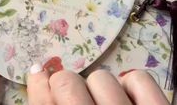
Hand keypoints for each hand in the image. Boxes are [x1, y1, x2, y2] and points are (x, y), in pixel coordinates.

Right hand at [27, 65, 169, 104]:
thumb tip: (39, 84)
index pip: (43, 103)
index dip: (38, 85)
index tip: (38, 74)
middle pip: (67, 83)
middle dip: (64, 85)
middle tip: (71, 97)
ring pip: (101, 78)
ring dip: (97, 89)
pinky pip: (139, 79)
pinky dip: (131, 85)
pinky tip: (126, 100)